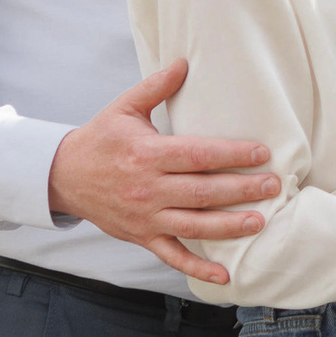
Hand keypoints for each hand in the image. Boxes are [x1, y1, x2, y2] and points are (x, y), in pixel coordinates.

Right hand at [46, 61, 278, 285]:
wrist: (61, 176)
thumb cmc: (99, 139)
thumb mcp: (123, 107)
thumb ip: (155, 87)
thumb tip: (184, 61)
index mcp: (146, 154)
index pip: (197, 156)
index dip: (231, 155)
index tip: (261, 153)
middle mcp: (148, 189)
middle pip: (202, 192)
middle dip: (241, 190)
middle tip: (274, 186)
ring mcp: (145, 217)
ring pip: (193, 226)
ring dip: (228, 227)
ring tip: (260, 221)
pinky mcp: (141, 236)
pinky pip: (172, 256)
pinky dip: (197, 268)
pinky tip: (225, 275)